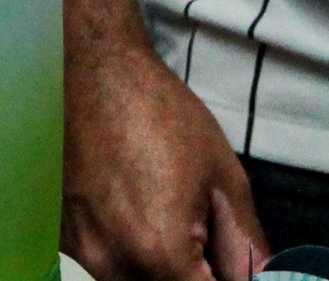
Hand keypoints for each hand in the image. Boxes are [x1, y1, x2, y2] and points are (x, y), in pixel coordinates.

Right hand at [65, 36, 262, 280]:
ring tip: (169, 218)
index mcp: (161, 252)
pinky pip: (104, 264)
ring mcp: (82, 251)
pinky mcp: (61, 235)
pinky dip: (127, 252)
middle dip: (192, 276)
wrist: (96, 70)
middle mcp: (113, 263)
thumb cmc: (164, 114)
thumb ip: (245, 245)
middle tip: (204, 239)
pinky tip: (134, 211)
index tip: (229, 265)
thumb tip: (266, 280)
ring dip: (159, 269)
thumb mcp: (223, 178)